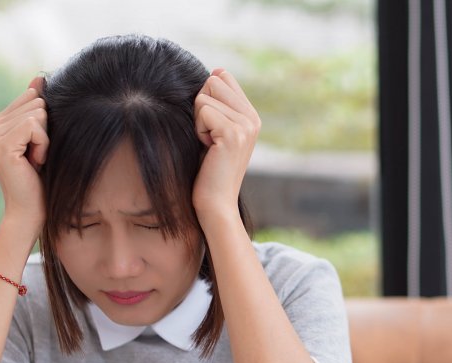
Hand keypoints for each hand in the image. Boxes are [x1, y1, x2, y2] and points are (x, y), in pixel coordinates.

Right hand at [0, 76, 47, 230]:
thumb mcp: (41, 139)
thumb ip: (36, 109)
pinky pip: (34, 126)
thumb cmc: (40, 179)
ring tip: (36, 160)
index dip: (44, 122)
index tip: (38, 147)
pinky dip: (44, 144)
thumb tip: (40, 77)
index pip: (30, 97)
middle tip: (38, 156)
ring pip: (37, 113)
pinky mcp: (2, 144)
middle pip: (36, 103)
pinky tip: (36, 162)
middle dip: (46, 131)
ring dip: (46, 139)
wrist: (30, 210)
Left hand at [192, 69, 260, 224]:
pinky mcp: (234, 133)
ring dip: (198, 121)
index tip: (210, 128)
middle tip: (208, 138)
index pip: (222, 77)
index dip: (206, 99)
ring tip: (209, 145)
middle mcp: (253, 118)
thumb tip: (216, 70)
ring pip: (205, 96)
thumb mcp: (215, 131)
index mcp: (251, 115)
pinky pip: (203, 110)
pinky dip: (198, 129)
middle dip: (201, 108)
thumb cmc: (208, 170)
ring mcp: (246, 125)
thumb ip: (218, 103)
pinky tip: (208, 149)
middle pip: (212, 82)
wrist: (215, 203)